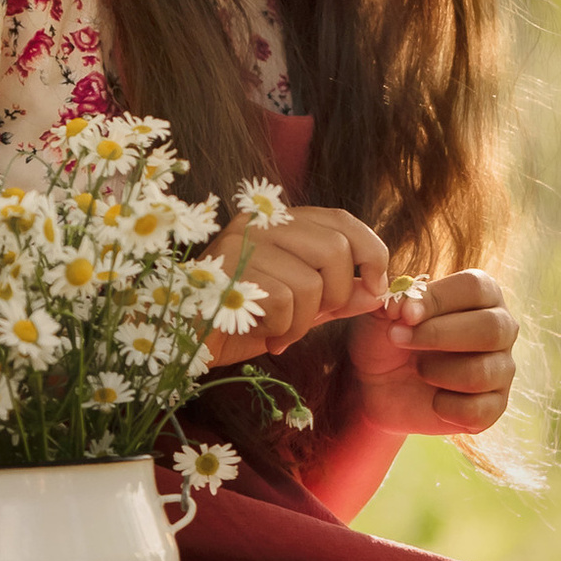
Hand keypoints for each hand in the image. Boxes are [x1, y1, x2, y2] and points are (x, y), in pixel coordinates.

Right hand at [206, 201, 389, 358]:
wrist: (182, 340)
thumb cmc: (240, 320)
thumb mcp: (299, 307)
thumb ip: (338, 297)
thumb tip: (378, 292)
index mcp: (278, 221)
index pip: (341, 219)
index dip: (371, 251)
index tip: (376, 286)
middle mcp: (259, 223)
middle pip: (334, 250)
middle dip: (337, 296)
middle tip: (313, 318)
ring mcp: (240, 244)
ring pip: (311, 283)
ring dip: (304, 321)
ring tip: (280, 330)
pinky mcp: (227, 272)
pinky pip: (284, 304)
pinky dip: (282, 329)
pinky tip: (262, 332)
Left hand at [347, 266, 517, 438]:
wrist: (377, 385)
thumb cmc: (388, 337)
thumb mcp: (383, 313)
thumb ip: (394, 300)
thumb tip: (403, 303)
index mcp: (482, 294)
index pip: (476, 287)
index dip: (439, 299)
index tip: (404, 313)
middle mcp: (501, 328)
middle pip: (492, 327)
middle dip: (439, 335)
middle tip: (399, 339)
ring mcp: (501, 369)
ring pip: (482, 372)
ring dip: (437, 372)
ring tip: (417, 369)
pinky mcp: (494, 407)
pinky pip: (478, 411)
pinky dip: (445, 407)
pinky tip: (432, 399)